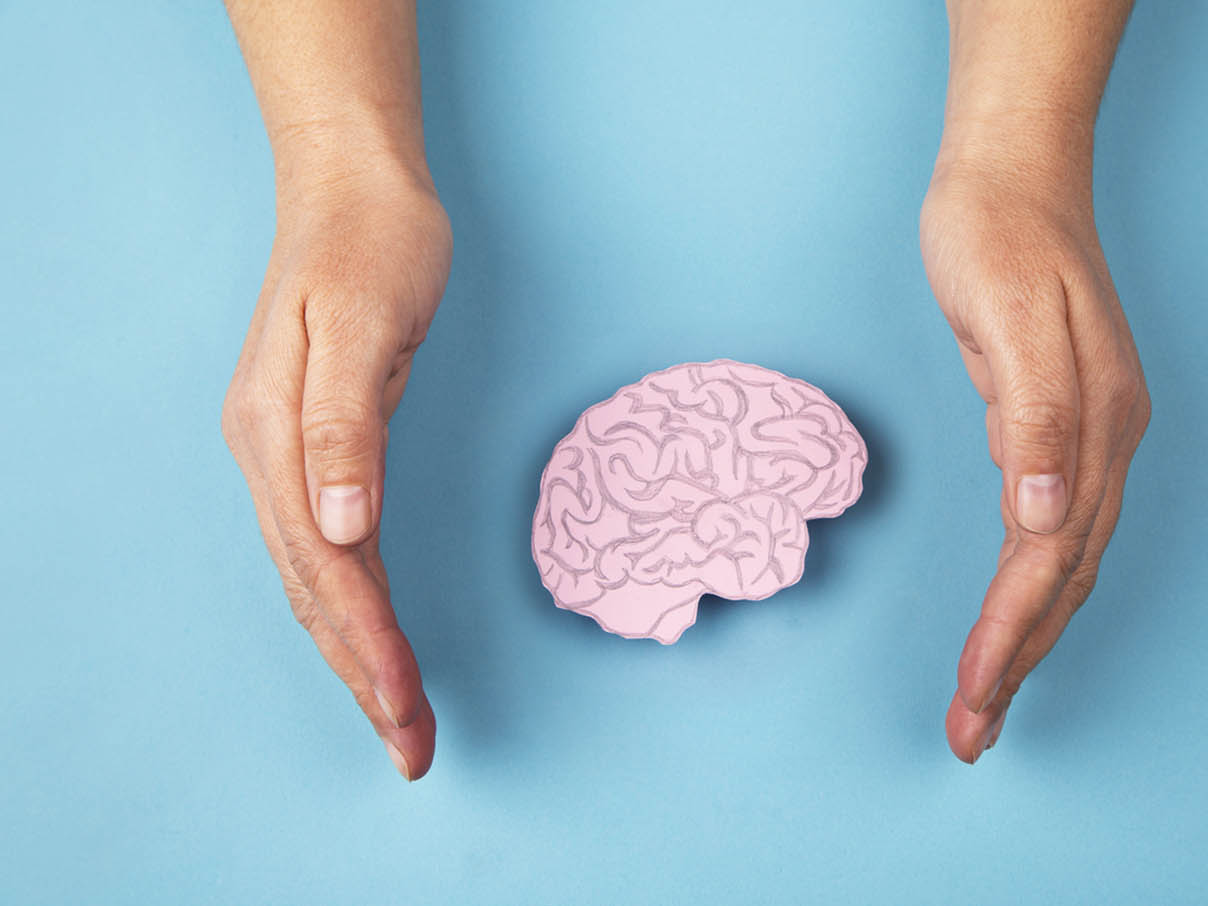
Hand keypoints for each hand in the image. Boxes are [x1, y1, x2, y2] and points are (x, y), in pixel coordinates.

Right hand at [222, 161, 451, 779]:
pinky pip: (327, 547)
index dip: (366, 641)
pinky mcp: (314, 448)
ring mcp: (285, 455)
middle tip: (412, 748)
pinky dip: (351, 605)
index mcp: (276, 434)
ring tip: (397, 718)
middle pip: (316, 590)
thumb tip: (340, 526)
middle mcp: (270, 457)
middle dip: (363, 674)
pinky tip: (368, 639)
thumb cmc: (372, 245)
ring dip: (355, 654)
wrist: (354, 189)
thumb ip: (344, 426)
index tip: (404, 705)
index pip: (325, 563)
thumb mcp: (365, 322)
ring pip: (317, 579)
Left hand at [919, 122, 1149, 762]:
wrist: (1010, 174)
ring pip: (1057, 562)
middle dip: (1016, 662)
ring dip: (1023, 635)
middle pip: (1060, 578)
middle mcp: (1100, 441)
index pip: (1049, 558)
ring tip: (984, 700)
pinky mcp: (1052, 423)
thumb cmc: (996, 235)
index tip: (973, 697)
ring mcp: (1083, 434)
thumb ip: (1036, 414)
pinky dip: (1024, 584)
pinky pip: (1046, 527)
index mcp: (1093, 424)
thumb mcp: (1006, 313)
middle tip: (970, 734)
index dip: (1011, 635)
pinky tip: (1008, 616)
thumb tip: (1048, 512)